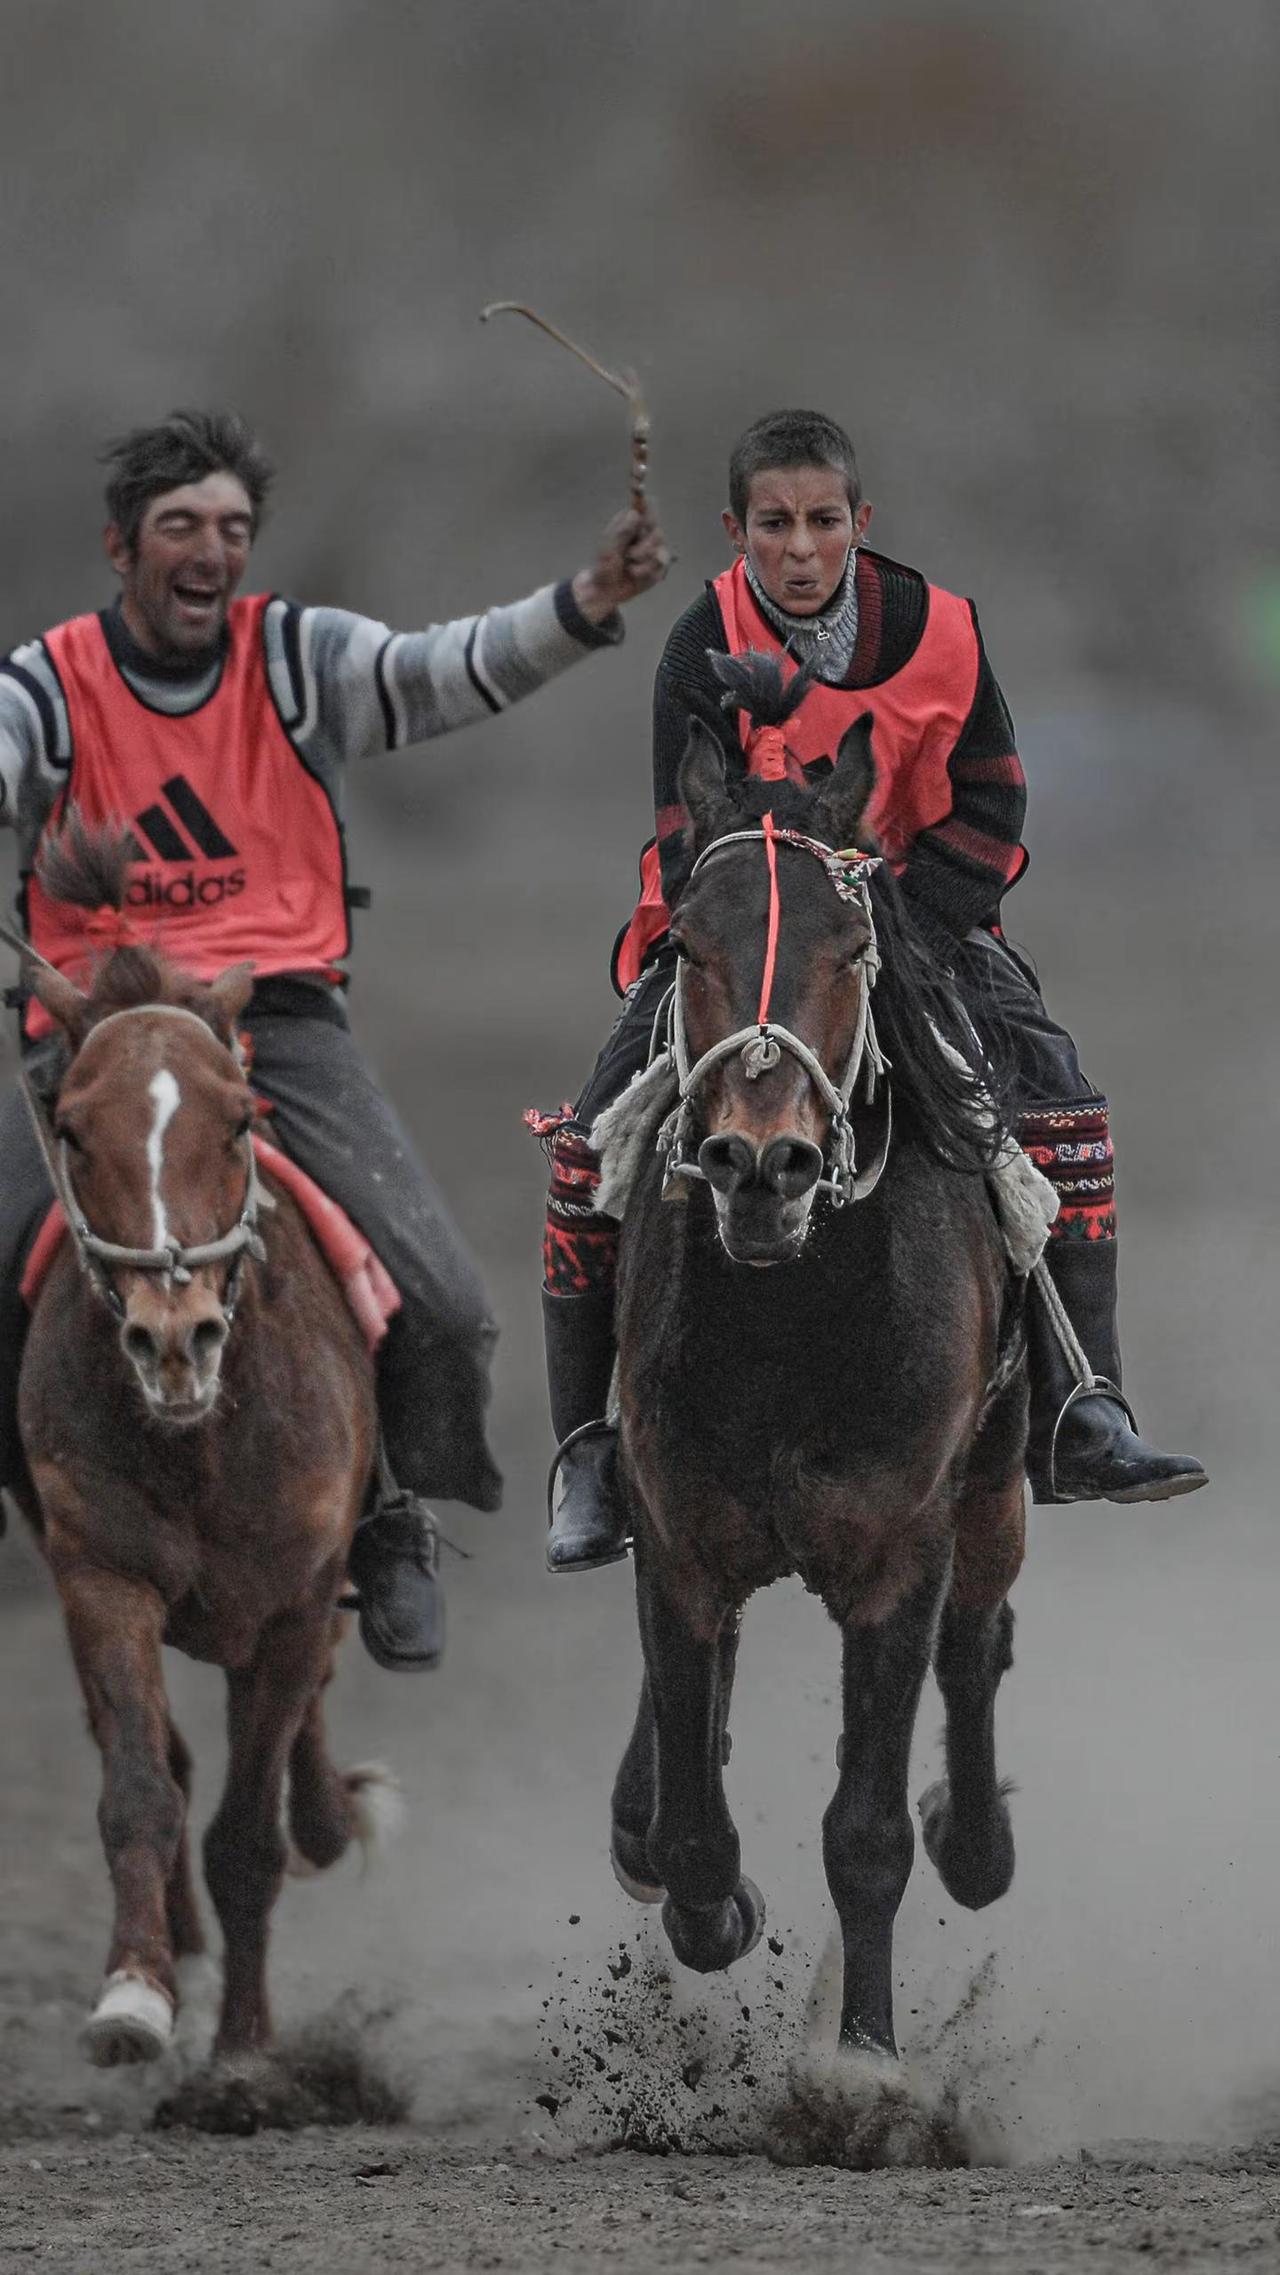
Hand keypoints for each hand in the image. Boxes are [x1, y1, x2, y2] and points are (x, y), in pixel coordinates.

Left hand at [572, 505, 670, 621]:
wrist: (608, 590)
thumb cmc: (604, 566)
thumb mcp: (607, 548)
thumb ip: (621, 531)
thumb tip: (634, 513)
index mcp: (630, 522)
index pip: (643, 504)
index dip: (644, 494)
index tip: (641, 471)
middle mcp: (645, 530)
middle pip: (656, 529)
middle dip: (642, 546)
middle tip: (628, 555)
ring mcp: (654, 546)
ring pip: (659, 548)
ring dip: (642, 561)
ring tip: (629, 566)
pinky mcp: (660, 563)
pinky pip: (660, 564)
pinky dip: (646, 572)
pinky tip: (636, 574)